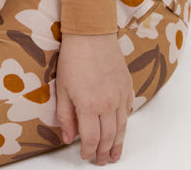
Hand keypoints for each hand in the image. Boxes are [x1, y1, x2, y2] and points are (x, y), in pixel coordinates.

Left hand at [55, 32, 133, 164]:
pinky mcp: (127, 86)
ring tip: (114, 154)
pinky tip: (121, 128)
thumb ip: (66, 116)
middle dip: (104, 152)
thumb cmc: (73, 58)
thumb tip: (68, 137)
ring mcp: (120, 96)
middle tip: (101, 161)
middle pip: (108, 137)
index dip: (88, 151)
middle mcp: (108, 104)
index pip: (91, 139)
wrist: (91, 34)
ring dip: (118, 143)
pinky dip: (125, 123)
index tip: (86, 156)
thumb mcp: (62, 88)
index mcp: (89, 106)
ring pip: (122, 127)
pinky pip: (128, 110)